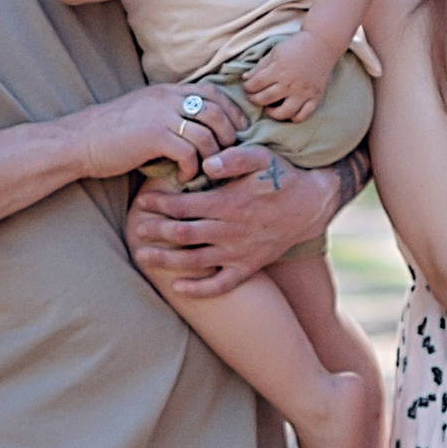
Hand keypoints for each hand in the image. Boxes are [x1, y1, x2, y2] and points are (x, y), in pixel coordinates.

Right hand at [68, 83, 225, 184]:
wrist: (79, 141)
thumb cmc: (111, 132)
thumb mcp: (144, 111)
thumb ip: (169, 112)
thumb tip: (197, 126)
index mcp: (167, 90)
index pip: (213, 93)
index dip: (232, 111)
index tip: (240, 130)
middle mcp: (167, 98)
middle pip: (216, 112)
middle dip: (229, 135)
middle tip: (229, 155)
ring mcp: (161, 116)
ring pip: (206, 134)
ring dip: (212, 156)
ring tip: (208, 170)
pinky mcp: (154, 137)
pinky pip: (188, 153)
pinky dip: (192, 168)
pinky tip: (184, 177)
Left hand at [128, 146, 340, 296]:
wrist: (310, 206)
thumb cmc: (280, 176)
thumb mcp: (261, 157)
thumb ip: (233, 158)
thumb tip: (206, 163)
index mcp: (229, 203)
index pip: (184, 205)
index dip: (160, 204)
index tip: (143, 200)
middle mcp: (230, 231)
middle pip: (182, 235)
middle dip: (155, 232)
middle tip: (136, 229)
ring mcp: (238, 253)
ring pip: (194, 262)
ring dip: (165, 261)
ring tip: (142, 256)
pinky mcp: (247, 268)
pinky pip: (220, 285)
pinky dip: (198, 290)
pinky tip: (177, 288)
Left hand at [241, 29, 330, 122]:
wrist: (321, 44)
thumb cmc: (296, 47)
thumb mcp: (275, 52)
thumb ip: (260, 67)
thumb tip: (245, 78)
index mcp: (279, 70)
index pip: (256, 84)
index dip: (247, 87)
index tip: (247, 87)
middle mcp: (290, 83)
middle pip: (265, 99)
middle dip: (254, 99)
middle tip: (253, 97)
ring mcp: (304, 92)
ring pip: (283, 112)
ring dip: (272, 113)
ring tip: (268, 107)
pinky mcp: (315, 97)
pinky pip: (303, 115)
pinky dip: (293, 117)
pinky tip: (287, 111)